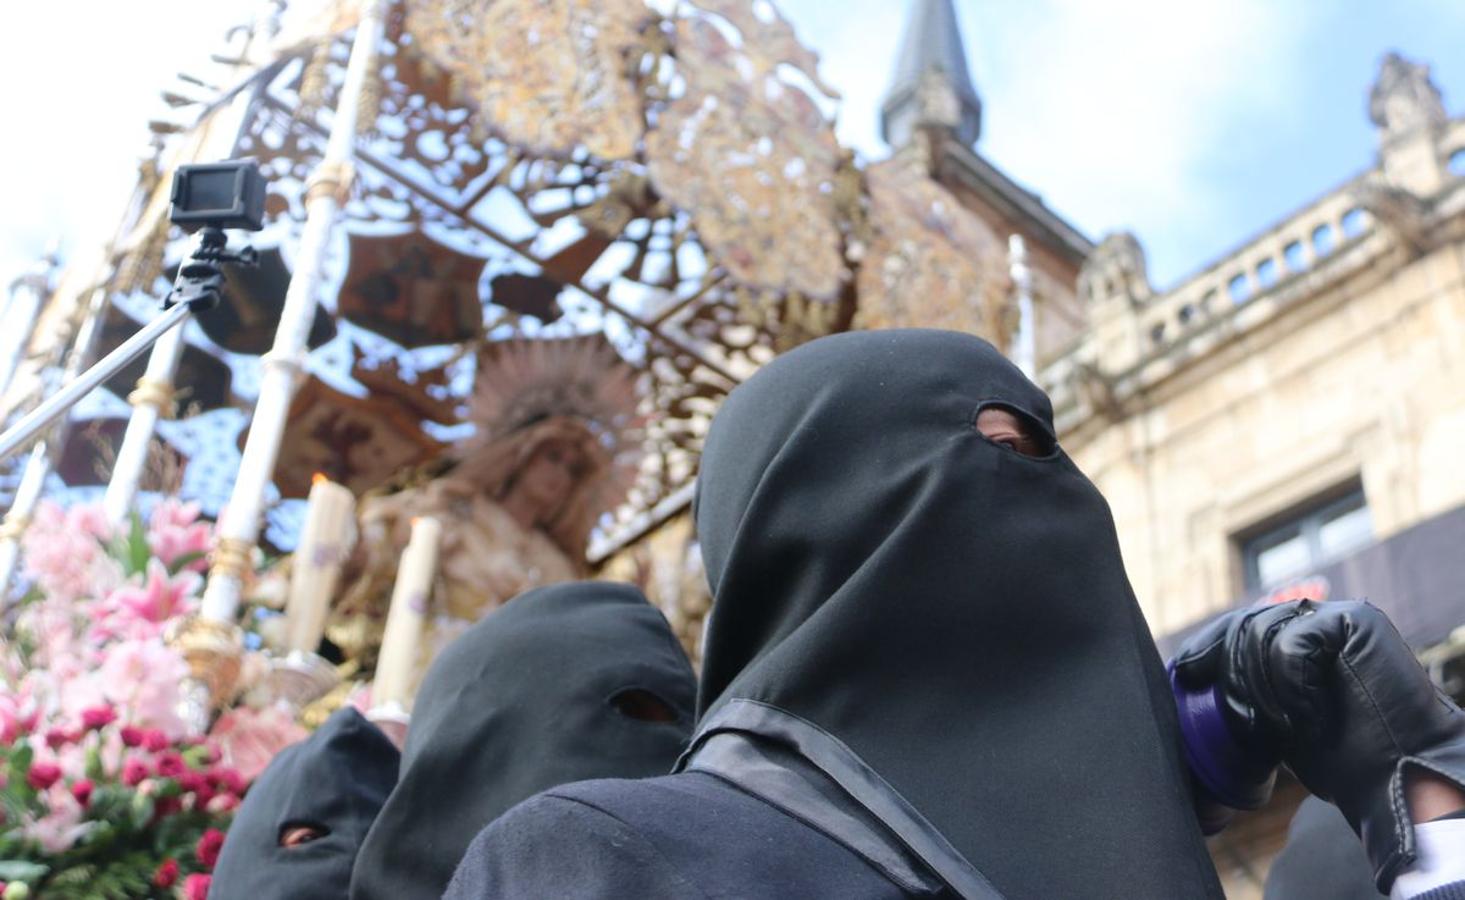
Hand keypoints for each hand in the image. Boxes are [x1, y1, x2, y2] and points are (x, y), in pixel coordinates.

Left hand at [1173, 600, 1464, 891]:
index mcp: (1301, 634)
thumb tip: (1187, 668)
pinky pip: (1293, 644)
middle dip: (1234, 674)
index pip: (1238, 624)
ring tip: (1288, 725)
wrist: (1396, 778)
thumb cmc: (1341, 755)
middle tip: (1250, 722)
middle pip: (1244, 626)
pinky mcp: (1355, 621)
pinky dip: (1293, 685)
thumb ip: (1251, 682)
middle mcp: (1318, 617)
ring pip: (1263, 633)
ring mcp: (1338, 614)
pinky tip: (1309, 716)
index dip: (1207, 646)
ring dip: (1266, 687)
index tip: (1184, 670)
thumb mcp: (1278, 712)